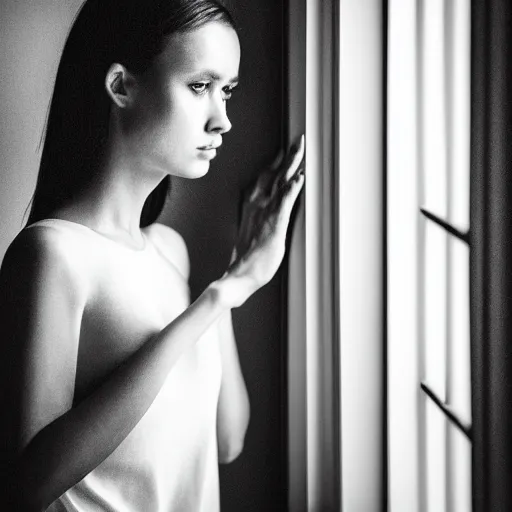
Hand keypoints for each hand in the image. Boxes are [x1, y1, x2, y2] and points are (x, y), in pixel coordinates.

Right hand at [220, 135, 304, 306]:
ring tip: (301, 147)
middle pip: (275, 174)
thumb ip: (256, 219)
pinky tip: (301, 177)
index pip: (267, 179)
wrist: (240, 276)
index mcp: (253, 206)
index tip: (284, 149)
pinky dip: (293, 188)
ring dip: (292, 164)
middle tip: (297, 139)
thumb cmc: (248, 258)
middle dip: (288, 156)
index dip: (277, 164)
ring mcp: (266, 213)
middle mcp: (258, 205)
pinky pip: (285, 202)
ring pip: (281, 182)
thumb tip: (259, 211)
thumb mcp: (252, 233)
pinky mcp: (275, 224)